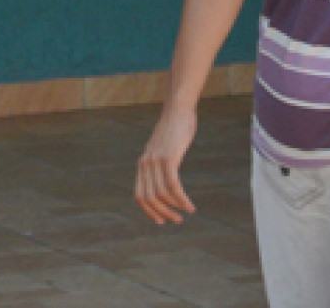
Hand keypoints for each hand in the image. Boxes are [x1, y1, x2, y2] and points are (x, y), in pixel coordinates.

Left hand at [134, 107, 198, 224]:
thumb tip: (164, 176)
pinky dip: (181, 199)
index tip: (161, 220)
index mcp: (142, 164)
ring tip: (186, 212)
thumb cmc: (173, 129)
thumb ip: (159, 161)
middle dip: (163, 213)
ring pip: (162, 195)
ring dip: (174, 208)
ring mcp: (156, 161)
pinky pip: (173, 185)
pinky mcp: (169, 158)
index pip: (140, 196)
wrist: (178, 110)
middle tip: (176, 220)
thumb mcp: (162, 147)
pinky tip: (190, 205)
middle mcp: (146, 164)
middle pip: (150, 198)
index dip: (149, 211)